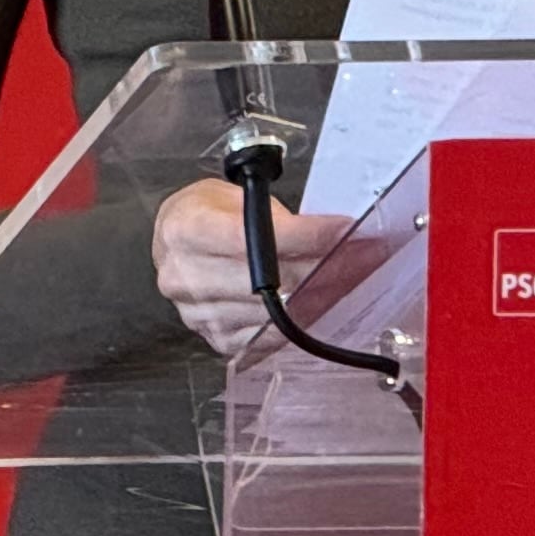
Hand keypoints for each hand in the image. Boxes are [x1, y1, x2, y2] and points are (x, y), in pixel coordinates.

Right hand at [152, 179, 350, 356]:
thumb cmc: (205, 214)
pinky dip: (299, 321)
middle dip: (323, 267)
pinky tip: (323, 303)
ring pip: (273, 312)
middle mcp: (187, 276)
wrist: (171, 244)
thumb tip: (329, 234)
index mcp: (186, 231)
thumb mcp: (233, 196)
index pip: (254, 239)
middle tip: (363, 256)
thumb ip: (272, 217)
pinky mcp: (216, 338)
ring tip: (353, 278)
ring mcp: (199, 314)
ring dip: (320, 296)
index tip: (344, 231)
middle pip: (269, 281)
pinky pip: (267, 337)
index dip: (305, 236)